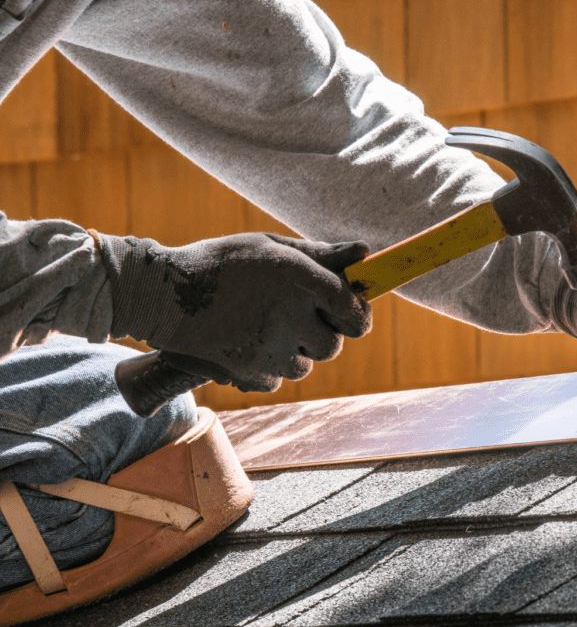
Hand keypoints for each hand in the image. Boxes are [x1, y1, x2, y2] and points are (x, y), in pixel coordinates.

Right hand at [96, 232, 371, 391]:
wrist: (161, 294)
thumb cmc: (222, 262)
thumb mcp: (271, 247)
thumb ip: (321, 254)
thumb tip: (364, 254)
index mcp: (297, 279)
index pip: (351, 309)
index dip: (357, 314)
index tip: (351, 313)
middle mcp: (288, 316)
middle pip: (332, 345)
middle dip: (322, 334)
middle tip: (299, 317)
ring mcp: (268, 348)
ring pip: (306, 365)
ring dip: (295, 351)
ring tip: (267, 327)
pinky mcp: (248, 371)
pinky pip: (277, 379)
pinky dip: (269, 367)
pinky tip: (248, 342)